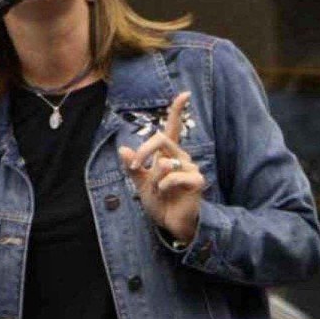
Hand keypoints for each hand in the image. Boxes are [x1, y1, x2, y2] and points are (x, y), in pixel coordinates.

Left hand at [118, 92, 204, 244]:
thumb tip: (123, 149)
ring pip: (164, 162)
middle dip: (143, 152)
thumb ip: (133, 167)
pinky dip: (163, 186)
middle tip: (134, 167)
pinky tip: (166, 194)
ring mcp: (190, 168)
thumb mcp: (140, 184)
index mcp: (169, 154)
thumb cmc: (159, 202)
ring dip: (153, 179)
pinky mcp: (196, 181)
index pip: (173, 128)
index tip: (184, 94)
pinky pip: (173, 176)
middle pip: (160, 138)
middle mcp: (181, 157)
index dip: (177, 111)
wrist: (170, 223)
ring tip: (157, 191)